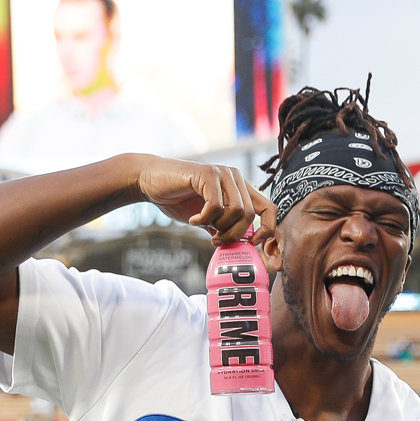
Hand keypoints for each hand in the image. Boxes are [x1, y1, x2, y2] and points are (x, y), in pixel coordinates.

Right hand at [131, 154, 277, 246]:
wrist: (150, 181)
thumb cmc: (178, 199)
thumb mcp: (207, 219)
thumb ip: (224, 228)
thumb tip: (241, 246)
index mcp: (240, 188)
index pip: (269, 208)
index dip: (267, 229)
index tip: (252, 243)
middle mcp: (235, 178)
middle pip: (251, 215)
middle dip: (234, 234)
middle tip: (216, 239)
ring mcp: (223, 173)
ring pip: (238, 210)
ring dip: (220, 226)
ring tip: (203, 226)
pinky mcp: (207, 173)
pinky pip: (217, 205)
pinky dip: (204, 218)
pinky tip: (193, 219)